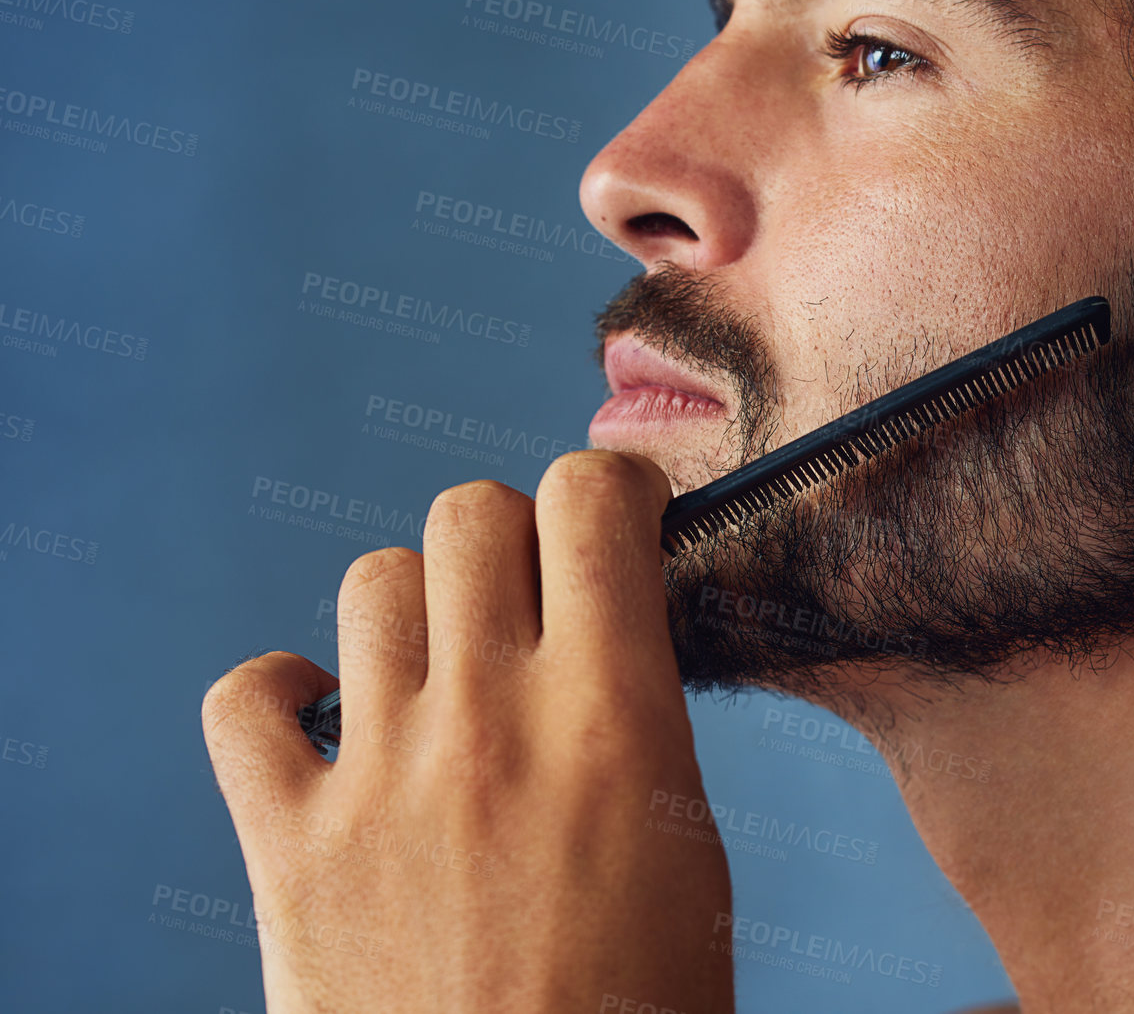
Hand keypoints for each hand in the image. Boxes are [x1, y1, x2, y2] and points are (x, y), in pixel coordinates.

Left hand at [202, 451, 733, 1012]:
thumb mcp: (688, 847)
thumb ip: (639, 718)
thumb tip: (605, 637)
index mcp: (611, 719)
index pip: (586, 501)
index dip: (604, 488)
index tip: (613, 517)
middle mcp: (488, 721)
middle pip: (469, 514)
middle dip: (510, 534)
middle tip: (532, 594)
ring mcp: (377, 777)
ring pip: (370, 583)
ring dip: (411, 605)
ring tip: (439, 666)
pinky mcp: (288, 844)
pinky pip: (243, 699)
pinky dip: (278, 691)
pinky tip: (325, 720)